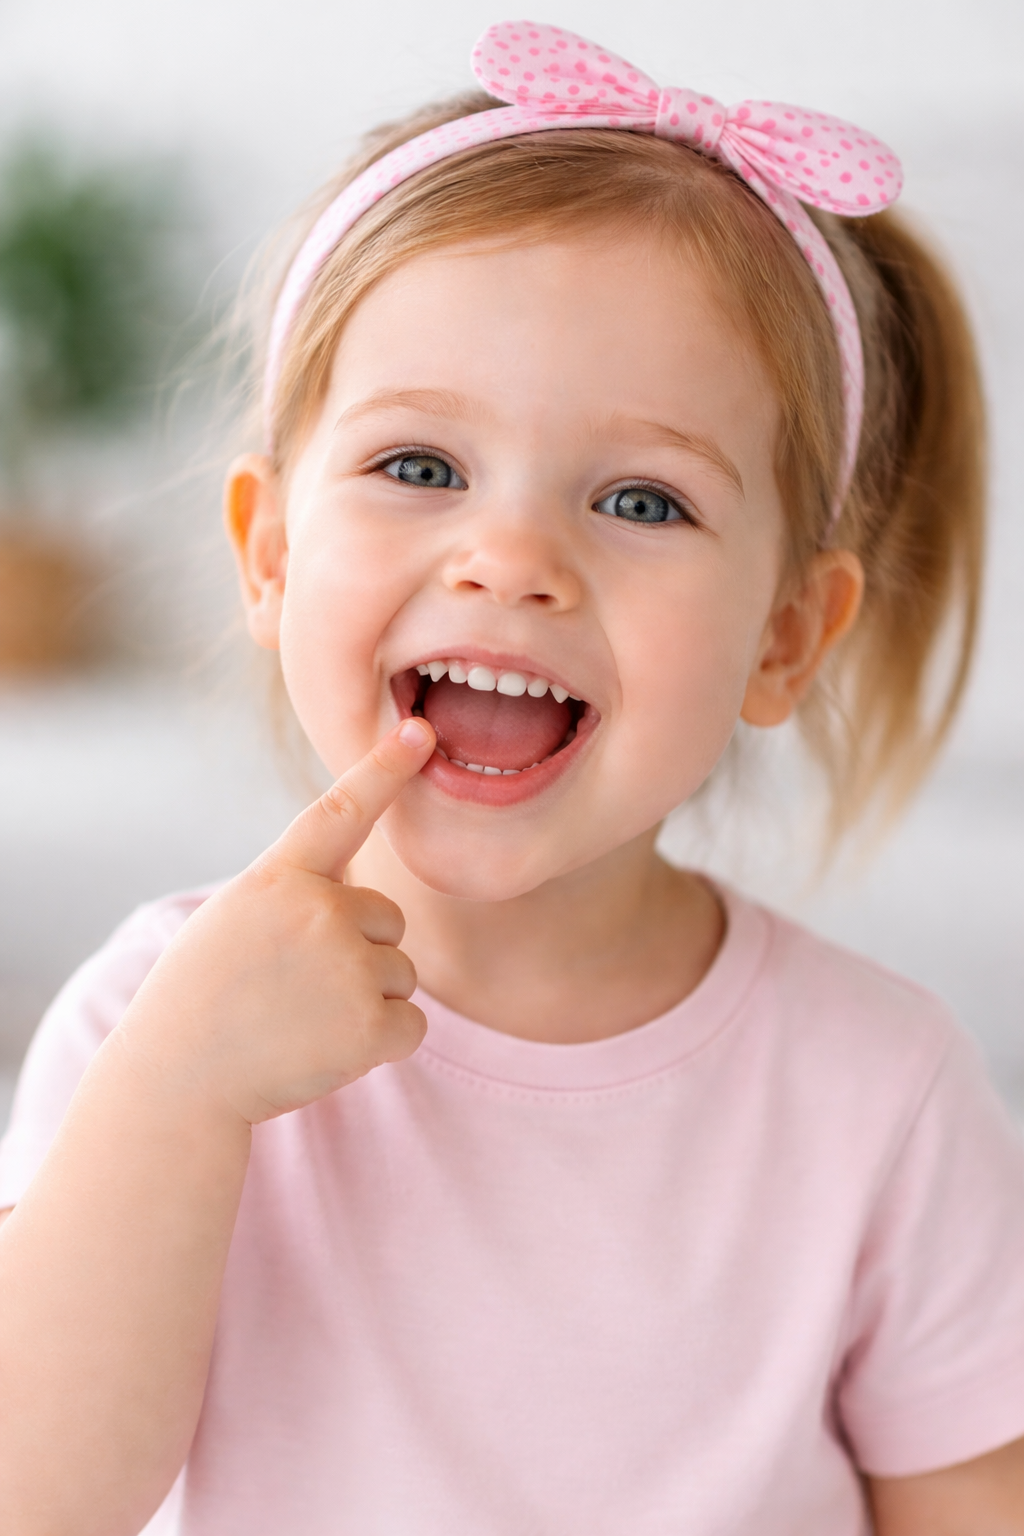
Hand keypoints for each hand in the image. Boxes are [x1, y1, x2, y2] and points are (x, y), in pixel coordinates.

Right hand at [120, 717, 436, 1124]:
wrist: (177, 1081)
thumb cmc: (203, 999)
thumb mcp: (236, 919)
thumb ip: (297, 894)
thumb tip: (361, 896)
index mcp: (278, 878)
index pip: (339, 811)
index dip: (384, 768)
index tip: (422, 730)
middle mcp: (318, 911)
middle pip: (386, 918)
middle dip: (358, 952)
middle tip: (295, 989)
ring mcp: (346, 966)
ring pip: (400, 973)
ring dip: (366, 1001)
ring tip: (301, 1021)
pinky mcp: (368, 1025)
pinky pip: (411, 1025)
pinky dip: (381, 1044)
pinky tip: (327, 1051)